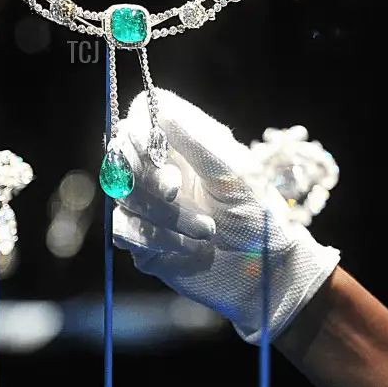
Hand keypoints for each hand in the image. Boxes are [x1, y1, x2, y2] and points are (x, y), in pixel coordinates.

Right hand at [111, 89, 340, 344]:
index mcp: (190, 143)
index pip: (145, 114)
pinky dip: (154, 239)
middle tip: (175, 193)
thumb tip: (162, 110)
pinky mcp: (144, 238)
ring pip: (124, 195)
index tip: (151, 149)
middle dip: (147, 177)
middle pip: (124, 154)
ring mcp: (152, 203)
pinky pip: (123, 230)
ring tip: (205, 231)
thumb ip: (197, 142)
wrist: (264, 276)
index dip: (139, 127)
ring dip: (163, 216)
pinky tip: (185, 249)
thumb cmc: (260, 216)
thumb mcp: (235, 173)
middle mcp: (166, 168)